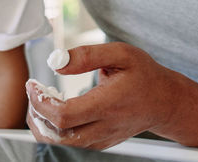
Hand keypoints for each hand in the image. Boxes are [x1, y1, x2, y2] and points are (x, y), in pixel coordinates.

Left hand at [25, 42, 181, 149]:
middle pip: (57, 137)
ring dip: (44, 125)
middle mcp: (104, 127)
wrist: (165, 101)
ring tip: (43, 101)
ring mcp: (102, 139)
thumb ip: (88, 55)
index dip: (41, 102)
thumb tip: (58, 62)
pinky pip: (71, 144)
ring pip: (61, 144)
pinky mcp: (100, 143)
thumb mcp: (122, 53)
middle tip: (35, 94)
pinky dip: (56, 130)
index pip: (64, 115)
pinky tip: (58, 109)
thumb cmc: (144, 76)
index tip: (33, 85)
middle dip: (36, 116)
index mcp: (108, 104)